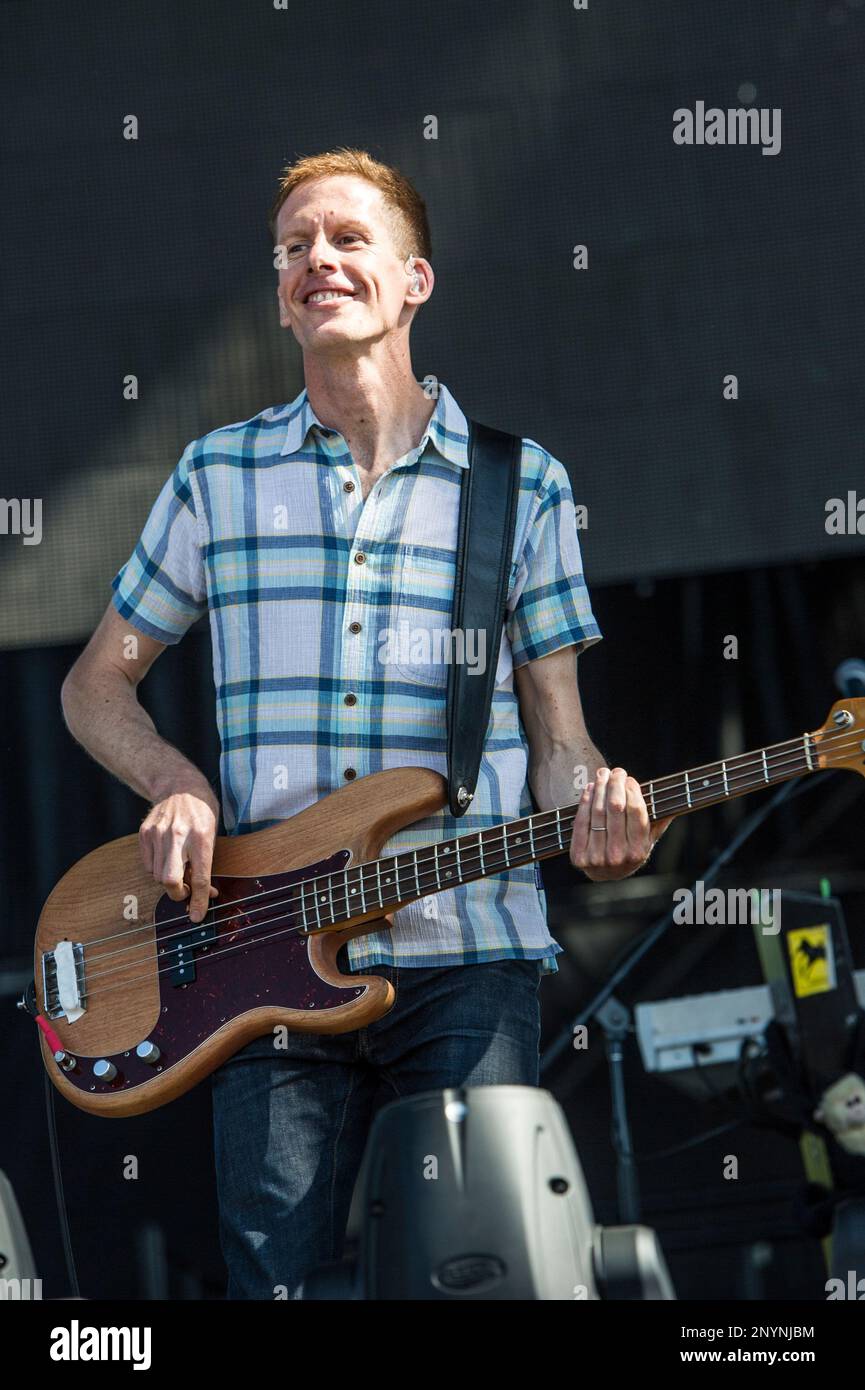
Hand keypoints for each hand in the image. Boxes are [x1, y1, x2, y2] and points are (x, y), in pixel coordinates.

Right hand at [139, 792, 218, 921]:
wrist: (179, 786)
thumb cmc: (202, 812)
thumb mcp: (212, 834)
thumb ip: (206, 863)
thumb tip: (204, 894)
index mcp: (200, 836)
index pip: (200, 877)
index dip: (199, 900)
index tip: (196, 915)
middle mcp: (177, 835)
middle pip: (171, 880)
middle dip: (178, 893)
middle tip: (185, 891)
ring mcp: (157, 833)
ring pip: (158, 876)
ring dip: (169, 880)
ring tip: (178, 867)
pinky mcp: (144, 833)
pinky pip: (148, 865)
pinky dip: (157, 869)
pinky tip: (166, 857)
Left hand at [570, 766, 672, 881]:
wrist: (605, 874)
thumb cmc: (630, 849)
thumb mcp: (648, 840)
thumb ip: (659, 820)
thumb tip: (677, 800)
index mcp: (638, 851)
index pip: (636, 811)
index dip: (632, 791)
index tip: (629, 779)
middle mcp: (618, 855)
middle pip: (616, 808)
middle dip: (615, 784)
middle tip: (615, 771)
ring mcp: (597, 857)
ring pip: (597, 812)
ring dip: (599, 788)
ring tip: (602, 774)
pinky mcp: (579, 856)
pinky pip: (581, 822)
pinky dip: (585, 802)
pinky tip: (589, 789)